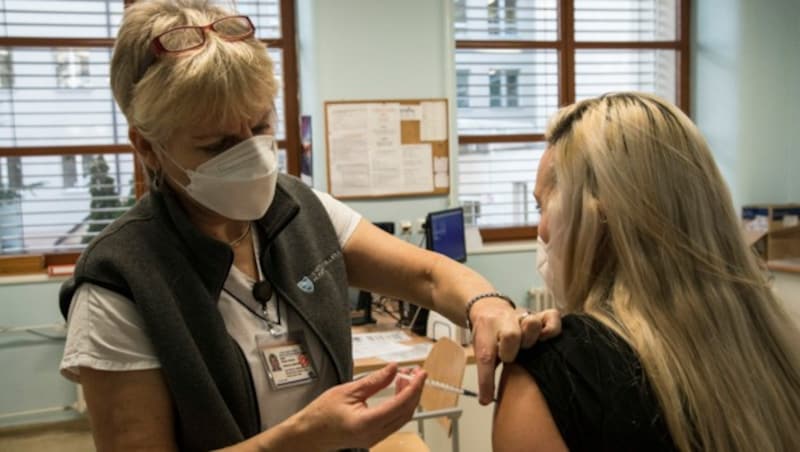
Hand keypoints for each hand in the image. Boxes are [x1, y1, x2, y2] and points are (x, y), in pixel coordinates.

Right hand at [290, 363, 426, 450]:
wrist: (307, 435)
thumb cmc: (320, 415)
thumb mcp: (347, 391)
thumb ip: (374, 381)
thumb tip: (393, 369)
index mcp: (366, 423)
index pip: (400, 404)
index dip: (414, 387)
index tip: (420, 374)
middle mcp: (373, 435)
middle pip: (406, 413)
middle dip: (415, 392)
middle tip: (416, 373)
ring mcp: (374, 438)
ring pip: (402, 419)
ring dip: (408, 399)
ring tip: (406, 379)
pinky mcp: (373, 437)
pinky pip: (394, 422)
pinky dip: (400, 406)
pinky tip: (397, 392)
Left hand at [470, 300, 560, 404]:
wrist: (489, 309)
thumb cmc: (488, 336)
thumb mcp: (481, 350)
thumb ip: (486, 372)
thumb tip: (486, 401)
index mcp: (486, 333)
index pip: (485, 357)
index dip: (486, 381)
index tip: (486, 398)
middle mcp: (504, 323)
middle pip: (510, 336)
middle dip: (510, 351)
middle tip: (510, 359)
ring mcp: (522, 317)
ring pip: (531, 323)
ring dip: (531, 338)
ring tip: (529, 346)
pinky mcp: (538, 314)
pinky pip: (551, 317)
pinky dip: (552, 328)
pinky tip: (547, 338)